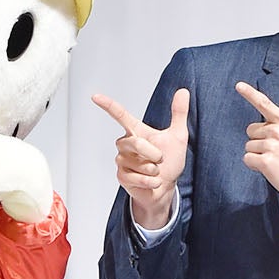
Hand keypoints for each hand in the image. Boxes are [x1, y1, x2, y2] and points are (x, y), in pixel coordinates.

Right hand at [93, 87, 188, 230]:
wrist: (166, 187)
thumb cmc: (170, 161)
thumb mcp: (178, 136)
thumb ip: (179, 113)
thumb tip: (183, 91)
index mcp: (136, 131)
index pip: (120, 115)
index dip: (108, 105)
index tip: (95, 96)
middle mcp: (126, 144)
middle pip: (136, 143)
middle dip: (154, 153)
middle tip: (161, 160)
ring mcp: (122, 160)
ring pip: (138, 163)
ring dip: (153, 170)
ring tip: (155, 171)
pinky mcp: (121, 176)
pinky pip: (137, 178)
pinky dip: (150, 182)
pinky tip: (152, 182)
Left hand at [238, 82, 278, 216]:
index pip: (265, 104)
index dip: (250, 94)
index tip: (239, 85)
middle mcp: (278, 131)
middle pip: (251, 130)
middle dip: (259, 140)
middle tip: (276, 151)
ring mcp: (271, 146)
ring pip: (249, 146)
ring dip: (257, 154)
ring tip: (275, 160)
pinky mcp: (265, 162)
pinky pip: (247, 159)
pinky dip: (254, 165)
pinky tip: (269, 168)